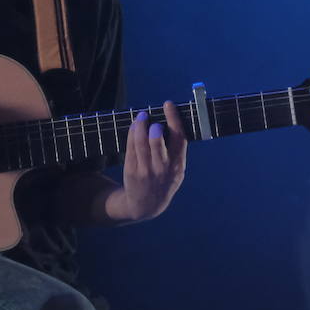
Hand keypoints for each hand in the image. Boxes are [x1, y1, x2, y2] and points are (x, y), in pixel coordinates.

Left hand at [111, 101, 186, 222]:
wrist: (147, 205)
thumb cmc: (164, 180)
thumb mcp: (177, 170)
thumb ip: (176, 151)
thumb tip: (169, 121)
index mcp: (178, 165)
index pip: (179, 138)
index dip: (174, 119)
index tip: (168, 104)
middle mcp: (163, 167)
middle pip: (156, 140)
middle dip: (153, 125)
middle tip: (150, 118)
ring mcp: (146, 170)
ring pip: (140, 142)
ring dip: (139, 125)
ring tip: (141, 117)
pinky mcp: (132, 170)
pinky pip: (131, 147)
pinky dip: (132, 133)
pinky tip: (134, 127)